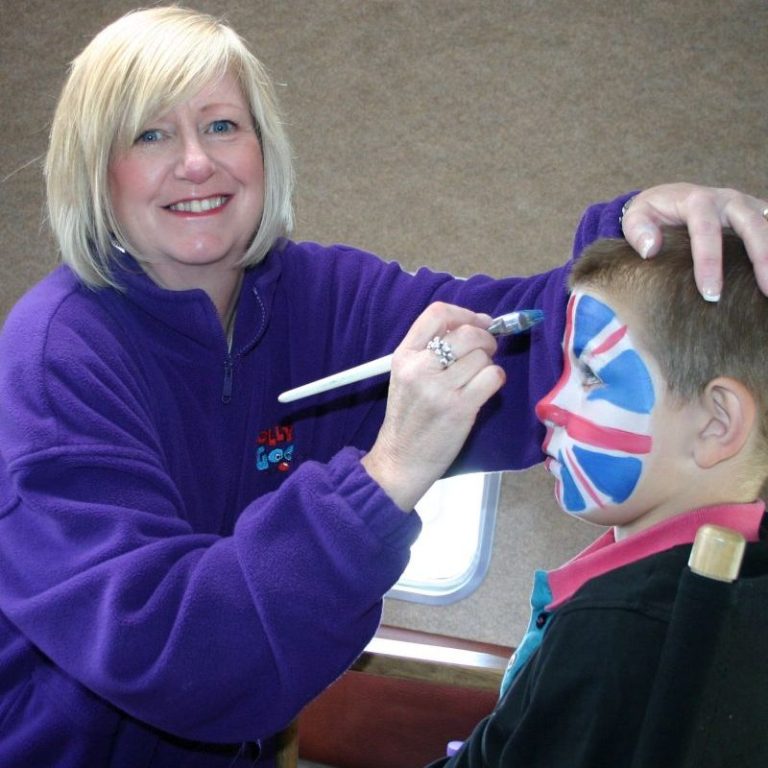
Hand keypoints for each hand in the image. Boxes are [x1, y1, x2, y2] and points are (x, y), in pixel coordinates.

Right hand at [361, 302, 504, 510]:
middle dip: (486, 339)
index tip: (478, 322)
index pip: (436, 314)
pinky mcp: (460, 408)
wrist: (401, 460)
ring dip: (488, 364)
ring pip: (482, 356)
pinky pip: (493, 377)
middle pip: (466, 333)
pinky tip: (485, 389)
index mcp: (403, 356)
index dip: (465, 313)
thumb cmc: (408, 418)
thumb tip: (474, 324)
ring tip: (477, 378)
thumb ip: (429, 350)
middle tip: (486, 351)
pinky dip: (496, 379)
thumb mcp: (406, 376)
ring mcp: (439, 388)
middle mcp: (419, 368)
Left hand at [621, 183, 767, 299]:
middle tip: (766, 290)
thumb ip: (637, 231)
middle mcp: (728, 200)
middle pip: (751, 225)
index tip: (711, 293)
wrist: (669, 198)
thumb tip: (651, 250)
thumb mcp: (635, 217)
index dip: (710, 262)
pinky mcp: (757, 215)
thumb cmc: (652, 213)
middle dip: (761, 257)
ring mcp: (747, 206)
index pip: (706, 230)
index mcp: (697, 200)